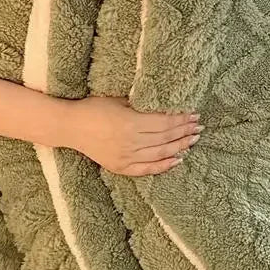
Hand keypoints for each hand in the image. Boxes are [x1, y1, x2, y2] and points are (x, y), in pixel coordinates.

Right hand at [64, 96, 202, 175]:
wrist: (70, 127)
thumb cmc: (93, 108)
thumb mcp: (118, 100)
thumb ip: (141, 104)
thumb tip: (166, 105)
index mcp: (130, 122)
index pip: (164, 122)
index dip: (181, 119)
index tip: (194, 114)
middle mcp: (130, 141)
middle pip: (166, 138)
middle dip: (184, 132)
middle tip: (199, 127)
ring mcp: (125, 156)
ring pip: (160, 153)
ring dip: (180, 147)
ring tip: (192, 140)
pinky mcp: (120, 167)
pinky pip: (147, 169)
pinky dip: (164, 165)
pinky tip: (178, 159)